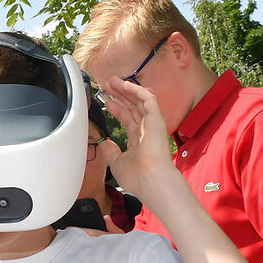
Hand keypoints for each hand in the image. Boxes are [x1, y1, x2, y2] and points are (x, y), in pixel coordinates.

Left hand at [95, 77, 173, 197]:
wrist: (150, 181)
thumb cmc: (138, 178)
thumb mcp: (117, 163)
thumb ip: (111, 152)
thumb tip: (105, 143)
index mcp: (139, 141)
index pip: (128, 119)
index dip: (117, 109)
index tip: (106, 102)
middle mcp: (147, 131)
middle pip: (133, 106)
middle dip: (121, 95)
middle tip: (108, 85)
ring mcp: (153, 125)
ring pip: (140, 100)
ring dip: (127, 89)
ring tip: (113, 81)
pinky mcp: (157, 120)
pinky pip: (148, 99)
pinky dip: (138, 90)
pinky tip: (126, 85)